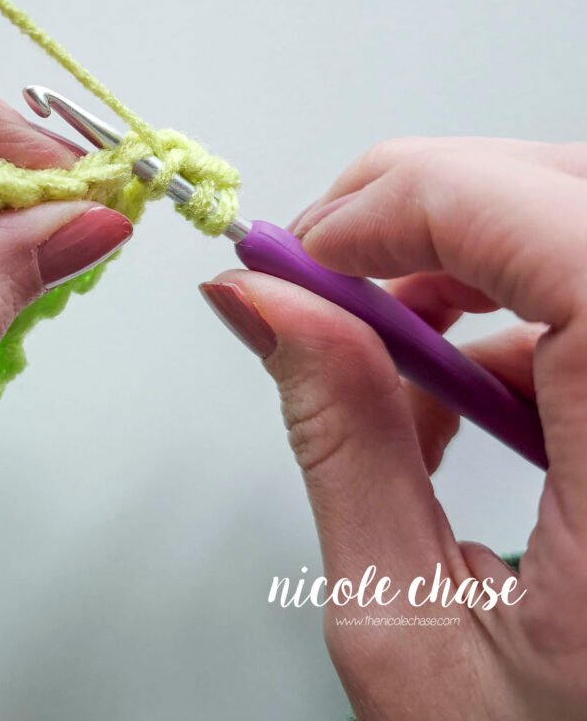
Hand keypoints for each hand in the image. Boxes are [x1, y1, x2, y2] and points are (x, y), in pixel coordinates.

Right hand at [201, 138, 586, 718]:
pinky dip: (518, 308)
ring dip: (469, 256)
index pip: (553, 227)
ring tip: (391, 354)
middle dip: (432, 205)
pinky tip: (465, 395)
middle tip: (330, 268)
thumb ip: (338, 437)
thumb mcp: (410, 623)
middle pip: (573, 194)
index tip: (310, 250)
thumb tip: (262, 302)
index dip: (414, 202)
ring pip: (581, 226)